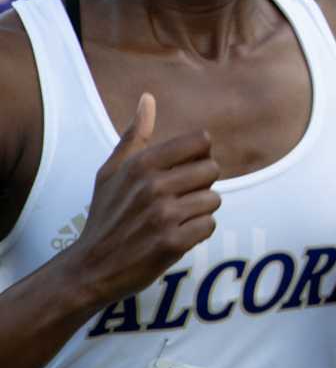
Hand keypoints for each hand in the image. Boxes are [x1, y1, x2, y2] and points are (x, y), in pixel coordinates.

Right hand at [66, 95, 221, 303]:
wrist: (90, 268)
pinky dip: (197, 233)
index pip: (201, 141)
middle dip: (200, 186)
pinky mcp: (172, 242)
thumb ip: (134, 136)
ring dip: (199, 212)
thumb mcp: (111, 173)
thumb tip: (148, 98)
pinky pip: (209, 225)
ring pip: (213, 200)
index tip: (183, 171)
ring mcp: (163, 215)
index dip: (198, 156)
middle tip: (176, 201)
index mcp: (140, 164)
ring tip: (173, 220)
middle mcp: (152, 186)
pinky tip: (175, 237)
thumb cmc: (105, 216)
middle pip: (212, 169)